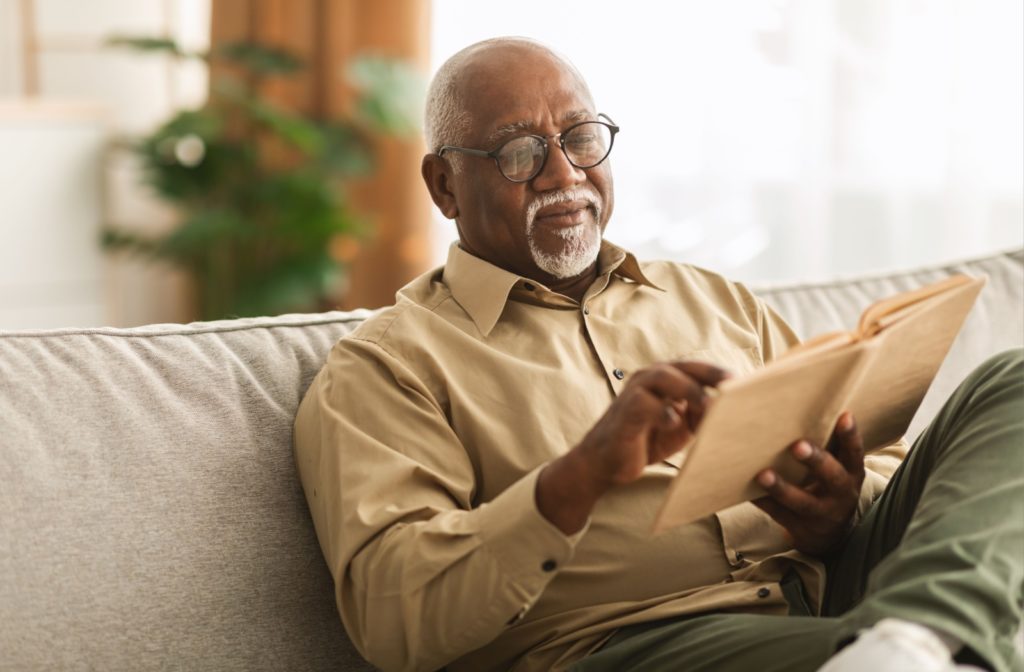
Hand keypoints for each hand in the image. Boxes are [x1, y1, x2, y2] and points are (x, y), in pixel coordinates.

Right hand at [537, 361, 730, 533]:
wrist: (606, 462)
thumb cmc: (645, 440)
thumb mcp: (681, 427)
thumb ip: (700, 414)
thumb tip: (732, 411)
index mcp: (665, 379)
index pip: (697, 368)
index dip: (720, 373)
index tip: (747, 382)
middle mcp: (649, 378)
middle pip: (684, 367)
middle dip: (711, 375)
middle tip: (735, 386)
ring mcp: (635, 392)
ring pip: (664, 378)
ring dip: (690, 390)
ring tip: (709, 407)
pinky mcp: (625, 411)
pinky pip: (645, 404)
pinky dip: (663, 412)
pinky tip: (674, 424)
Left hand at [753, 412, 864, 556]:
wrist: (829, 534)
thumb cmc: (827, 485)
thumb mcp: (837, 468)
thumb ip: (827, 445)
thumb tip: (798, 406)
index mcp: (852, 473)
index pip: (854, 453)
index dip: (850, 435)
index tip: (844, 415)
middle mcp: (841, 494)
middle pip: (832, 477)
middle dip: (815, 461)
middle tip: (797, 445)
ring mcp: (822, 514)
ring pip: (802, 502)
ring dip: (782, 488)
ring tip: (763, 475)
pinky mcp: (800, 528)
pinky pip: (779, 514)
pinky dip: (763, 501)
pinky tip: (747, 490)